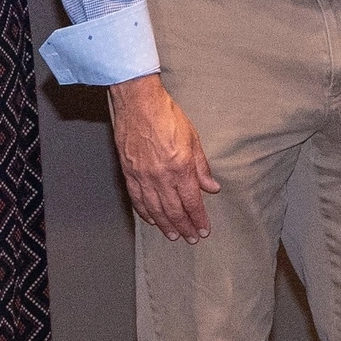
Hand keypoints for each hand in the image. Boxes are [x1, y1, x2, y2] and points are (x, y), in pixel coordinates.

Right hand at [109, 75, 221, 241]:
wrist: (138, 102)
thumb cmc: (167, 115)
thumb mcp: (193, 138)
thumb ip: (201, 167)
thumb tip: (211, 187)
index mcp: (180, 167)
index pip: (192, 202)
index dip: (198, 219)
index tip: (204, 230)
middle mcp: (161, 176)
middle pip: (174, 210)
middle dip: (185, 227)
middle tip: (191, 238)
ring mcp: (143, 176)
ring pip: (155, 209)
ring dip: (165, 225)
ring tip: (173, 235)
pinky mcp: (129, 173)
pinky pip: (137, 199)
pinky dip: (144, 212)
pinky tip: (151, 219)